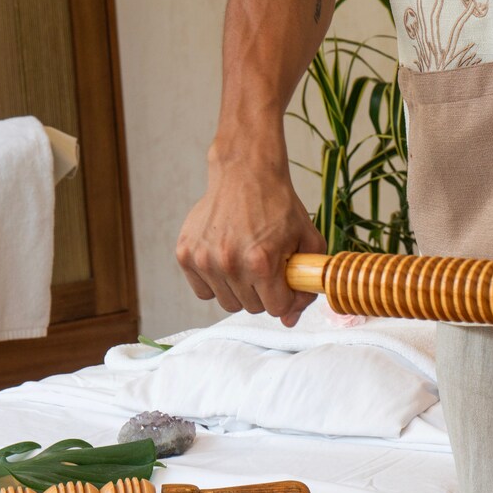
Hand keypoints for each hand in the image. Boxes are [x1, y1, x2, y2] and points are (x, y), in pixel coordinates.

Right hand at [177, 144, 326, 326]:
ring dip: (240, 289)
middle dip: (264, 292)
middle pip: (252, 308)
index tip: (286, 281)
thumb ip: (305, 282)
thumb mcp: (306, 240)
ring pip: (227, 302)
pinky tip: (226, 258)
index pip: (276, 308)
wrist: (245, 172)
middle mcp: (229, 263)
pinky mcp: (185, 254)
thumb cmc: (278, 205)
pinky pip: (203, 290)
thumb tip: (290, 320)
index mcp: (261, 261)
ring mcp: (204, 259)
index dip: (287, 297)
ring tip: (246, 261)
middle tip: (267, 267)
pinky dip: (216, 282)